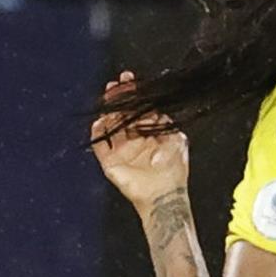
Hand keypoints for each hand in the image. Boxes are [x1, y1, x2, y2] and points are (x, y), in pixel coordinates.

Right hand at [91, 72, 188, 210]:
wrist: (164, 196)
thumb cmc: (174, 171)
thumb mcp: (177, 140)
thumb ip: (166, 123)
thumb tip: (156, 109)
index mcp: (150, 135)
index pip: (139, 110)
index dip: (134, 95)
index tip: (130, 80)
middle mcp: (135, 141)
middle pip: (122, 115)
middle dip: (119, 99)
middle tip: (115, 85)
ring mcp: (121, 152)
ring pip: (110, 126)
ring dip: (108, 111)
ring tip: (108, 97)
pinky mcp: (110, 163)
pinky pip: (99, 145)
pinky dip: (98, 133)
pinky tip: (100, 120)